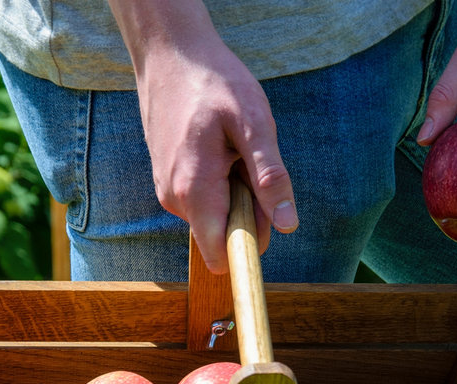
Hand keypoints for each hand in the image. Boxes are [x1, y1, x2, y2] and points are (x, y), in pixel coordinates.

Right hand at [109, 1, 297, 273]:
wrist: (170, 55)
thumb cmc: (214, 83)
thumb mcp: (254, 124)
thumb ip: (270, 177)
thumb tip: (288, 224)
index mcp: (195, 191)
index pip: (220, 255)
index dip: (248, 246)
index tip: (263, 213)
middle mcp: (175, 200)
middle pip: (223, 235)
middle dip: (246, 211)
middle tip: (247, 162)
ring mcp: (168, 193)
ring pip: (215, 217)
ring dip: (233, 193)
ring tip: (230, 149)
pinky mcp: (168, 184)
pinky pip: (203, 201)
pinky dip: (219, 183)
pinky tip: (217, 148)